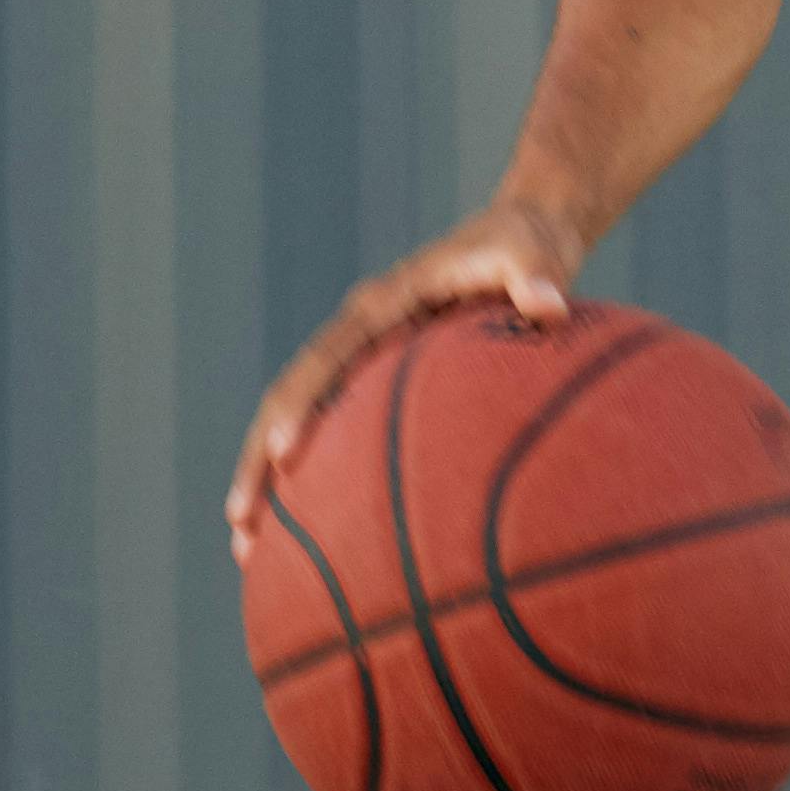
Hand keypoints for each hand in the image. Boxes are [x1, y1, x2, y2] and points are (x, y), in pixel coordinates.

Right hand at [226, 199, 586, 569]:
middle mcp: (358, 334)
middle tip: (240, 523)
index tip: (284, 453)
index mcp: (381, 306)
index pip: (327, 358)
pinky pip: (337, 434)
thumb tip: (549, 307)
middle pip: (289, 398)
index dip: (301, 403)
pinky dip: (317, 481)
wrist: (519, 239)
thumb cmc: (525, 247)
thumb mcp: (531, 251)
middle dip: (259, 461)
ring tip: (247, 552)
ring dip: (269, 482)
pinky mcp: (377, 383)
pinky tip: (315, 547)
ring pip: (300, 422)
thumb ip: (537, 275)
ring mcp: (362, 360)